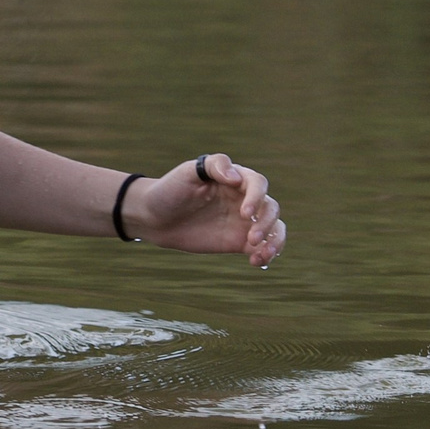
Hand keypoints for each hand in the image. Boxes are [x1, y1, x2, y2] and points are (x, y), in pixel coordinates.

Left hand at [131, 152, 282, 266]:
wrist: (155, 218)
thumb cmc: (170, 189)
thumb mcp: (186, 172)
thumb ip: (213, 166)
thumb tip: (236, 177)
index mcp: (235, 178)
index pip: (258, 183)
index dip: (256, 198)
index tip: (244, 214)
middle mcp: (244, 198)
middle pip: (271, 207)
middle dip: (266, 223)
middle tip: (250, 238)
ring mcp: (244, 221)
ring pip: (274, 228)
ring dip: (275, 241)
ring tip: (262, 254)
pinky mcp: (240, 241)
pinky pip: (263, 247)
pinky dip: (267, 254)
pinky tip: (257, 262)